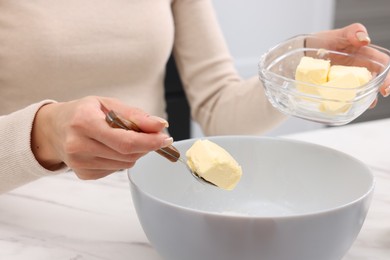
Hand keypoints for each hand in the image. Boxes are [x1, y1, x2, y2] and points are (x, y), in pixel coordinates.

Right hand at [31, 96, 172, 179]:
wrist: (53, 129)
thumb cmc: (83, 112)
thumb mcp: (108, 104)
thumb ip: (135, 116)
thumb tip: (161, 126)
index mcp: (84, 122)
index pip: (125, 141)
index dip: (150, 142)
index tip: (166, 138)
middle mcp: (78, 145)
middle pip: (128, 155)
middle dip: (146, 146)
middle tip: (153, 136)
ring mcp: (79, 164)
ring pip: (125, 164)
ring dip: (134, 153)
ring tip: (124, 138)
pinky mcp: (84, 174)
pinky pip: (116, 170)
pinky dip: (121, 159)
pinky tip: (111, 148)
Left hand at [310, 23, 389, 99]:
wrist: (303, 51)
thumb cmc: (323, 41)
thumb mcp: (338, 34)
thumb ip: (353, 31)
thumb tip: (365, 40)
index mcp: (364, 56)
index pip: (382, 65)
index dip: (388, 77)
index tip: (385, 88)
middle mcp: (357, 69)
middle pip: (373, 82)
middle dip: (376, 92)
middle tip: (372, 101)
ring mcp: (346, 80)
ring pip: (359, 92)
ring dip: (360, 100)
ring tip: (356, 105)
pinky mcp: (334, 88)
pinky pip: (342, 97)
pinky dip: (344, 102)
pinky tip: (341, 105)